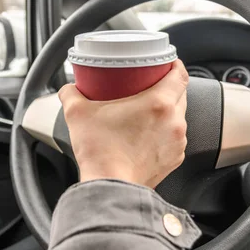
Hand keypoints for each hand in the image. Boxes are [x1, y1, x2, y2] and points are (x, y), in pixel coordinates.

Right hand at [58, 60, 188, 187]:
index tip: (165, 62)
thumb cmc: (100, 152)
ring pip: (178, 116)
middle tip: (149, 85)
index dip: (174, 64)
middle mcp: (174, 121)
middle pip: (181, 93)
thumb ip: (71, 94)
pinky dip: (164, 132)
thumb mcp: (78, 114)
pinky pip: (174, 137)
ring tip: (146, 111)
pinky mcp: (174, 158)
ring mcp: (177, 142)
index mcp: (159, 103)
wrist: (110, 187)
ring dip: (167, 111)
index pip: (179, 74)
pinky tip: (147, 134)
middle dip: (167, 86)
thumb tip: (69, 89)